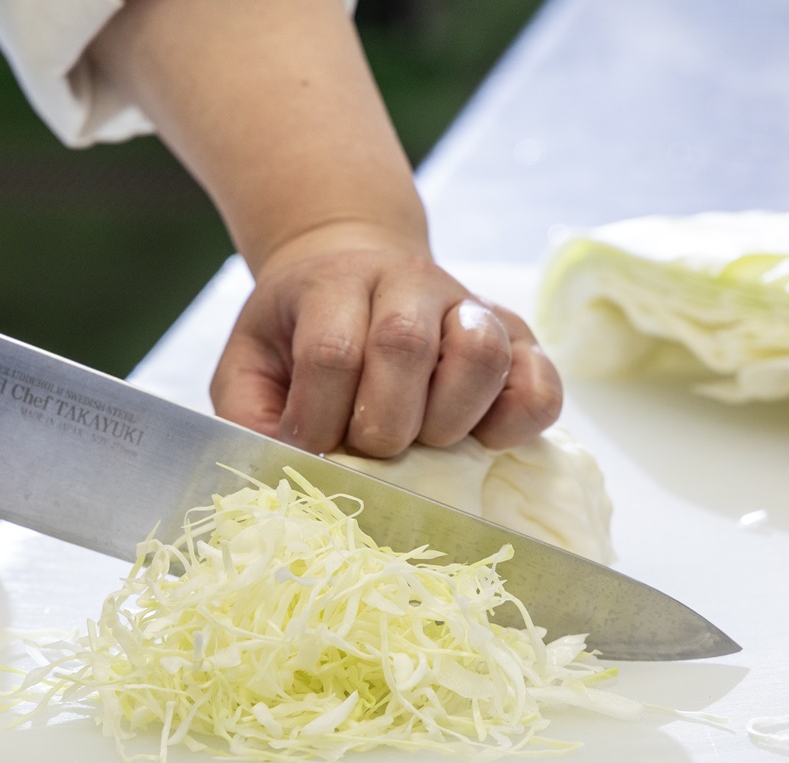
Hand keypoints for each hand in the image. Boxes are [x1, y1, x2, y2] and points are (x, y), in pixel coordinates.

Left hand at [211, 225, 563, 456]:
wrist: (350, 266)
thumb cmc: (300, 332)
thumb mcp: (251, 362)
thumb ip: (248, 416)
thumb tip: (277, 471)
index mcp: (336, 283)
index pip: (332, 352)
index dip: (318, 418)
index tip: (310, 445)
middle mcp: (409, 282)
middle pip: (404, 347)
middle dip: (382, 425)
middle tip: (370, 450)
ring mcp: (470, 307)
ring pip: (480, 353)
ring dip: (449, 418)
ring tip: (426, 443)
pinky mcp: (516, 338)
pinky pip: (541, 380)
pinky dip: (520, 420)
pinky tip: (485, 440)